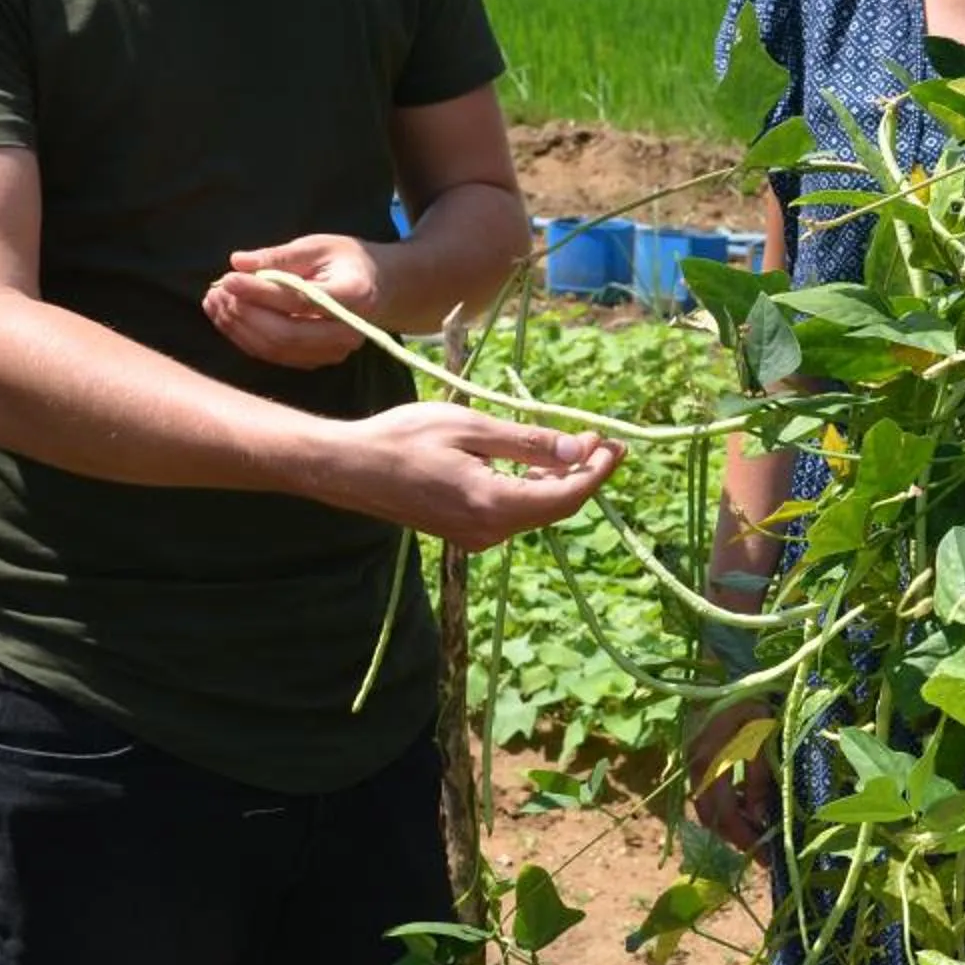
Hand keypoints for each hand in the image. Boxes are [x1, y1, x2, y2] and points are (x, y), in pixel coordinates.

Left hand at [205, 234, 380, 368]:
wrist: (377, 287)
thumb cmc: (345, 261)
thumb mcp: (317, 246)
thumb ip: (279, 255)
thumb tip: (237, 262)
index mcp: (352, 296)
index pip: (298, 302)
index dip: (259, 292)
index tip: (228, 277)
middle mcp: (347, 332)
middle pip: (286, 334)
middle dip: (244, 314)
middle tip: (217, 290)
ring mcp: (333, 352)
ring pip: (275, 349)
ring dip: (238, 327)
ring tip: (214, 301)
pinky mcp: (316, 361)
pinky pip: (274, 355)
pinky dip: (244, 337)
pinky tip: (226, 317)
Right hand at [334, 400, 624, 551]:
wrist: (348, 468)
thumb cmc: (403, 439)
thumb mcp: (471, 428)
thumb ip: (527, 443)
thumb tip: (578, 449)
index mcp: (494, 504)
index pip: (567, 495)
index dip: (597, 471)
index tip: (616, 444)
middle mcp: (489, 530)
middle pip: (555, 507)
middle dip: (584, 474)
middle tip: (602, 440)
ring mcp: (475, 536)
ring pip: (535, 511)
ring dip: (558, 480)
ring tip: (575, 444)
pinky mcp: (463, 532)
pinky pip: (512, 512)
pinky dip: (532, 488)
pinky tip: (535, 462)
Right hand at [686, 697, 776, 854]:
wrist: (726, 667)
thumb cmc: (750, 696)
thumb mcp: (762, 735)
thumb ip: (758, 776)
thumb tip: (760, 817)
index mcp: (710, 761)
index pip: (723, 813)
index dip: (743, 838)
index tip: (765, 857)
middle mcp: (695, 765)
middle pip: (710, 815)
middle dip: (735, 836)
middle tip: (761, 851)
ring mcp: (692, 759)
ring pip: (707, 804)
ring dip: (731, 820)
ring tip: (758, 829)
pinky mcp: (696, 754)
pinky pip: (708, 789)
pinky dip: (727, 802)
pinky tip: (747, 803)